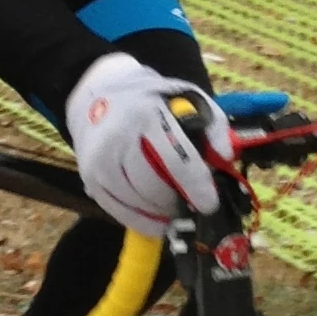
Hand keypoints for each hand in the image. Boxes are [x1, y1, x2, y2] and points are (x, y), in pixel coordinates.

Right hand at [68, 53, 235, 233]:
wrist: (96, 94)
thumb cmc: (150, 100)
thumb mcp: (186, 97)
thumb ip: (213, 125)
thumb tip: (226, 158)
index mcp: (147, 114)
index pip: (175, 157)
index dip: (196, 185)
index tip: (210, 204)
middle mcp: (119, 138)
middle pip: (154, 186)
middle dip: (178, 201)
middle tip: (193, 205)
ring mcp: (99, 161)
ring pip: (138, 202)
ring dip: (162, 212)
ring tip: (176, 207)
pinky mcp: (90, 179)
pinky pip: (120, 212)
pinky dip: (143, 221)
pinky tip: (158, 218)